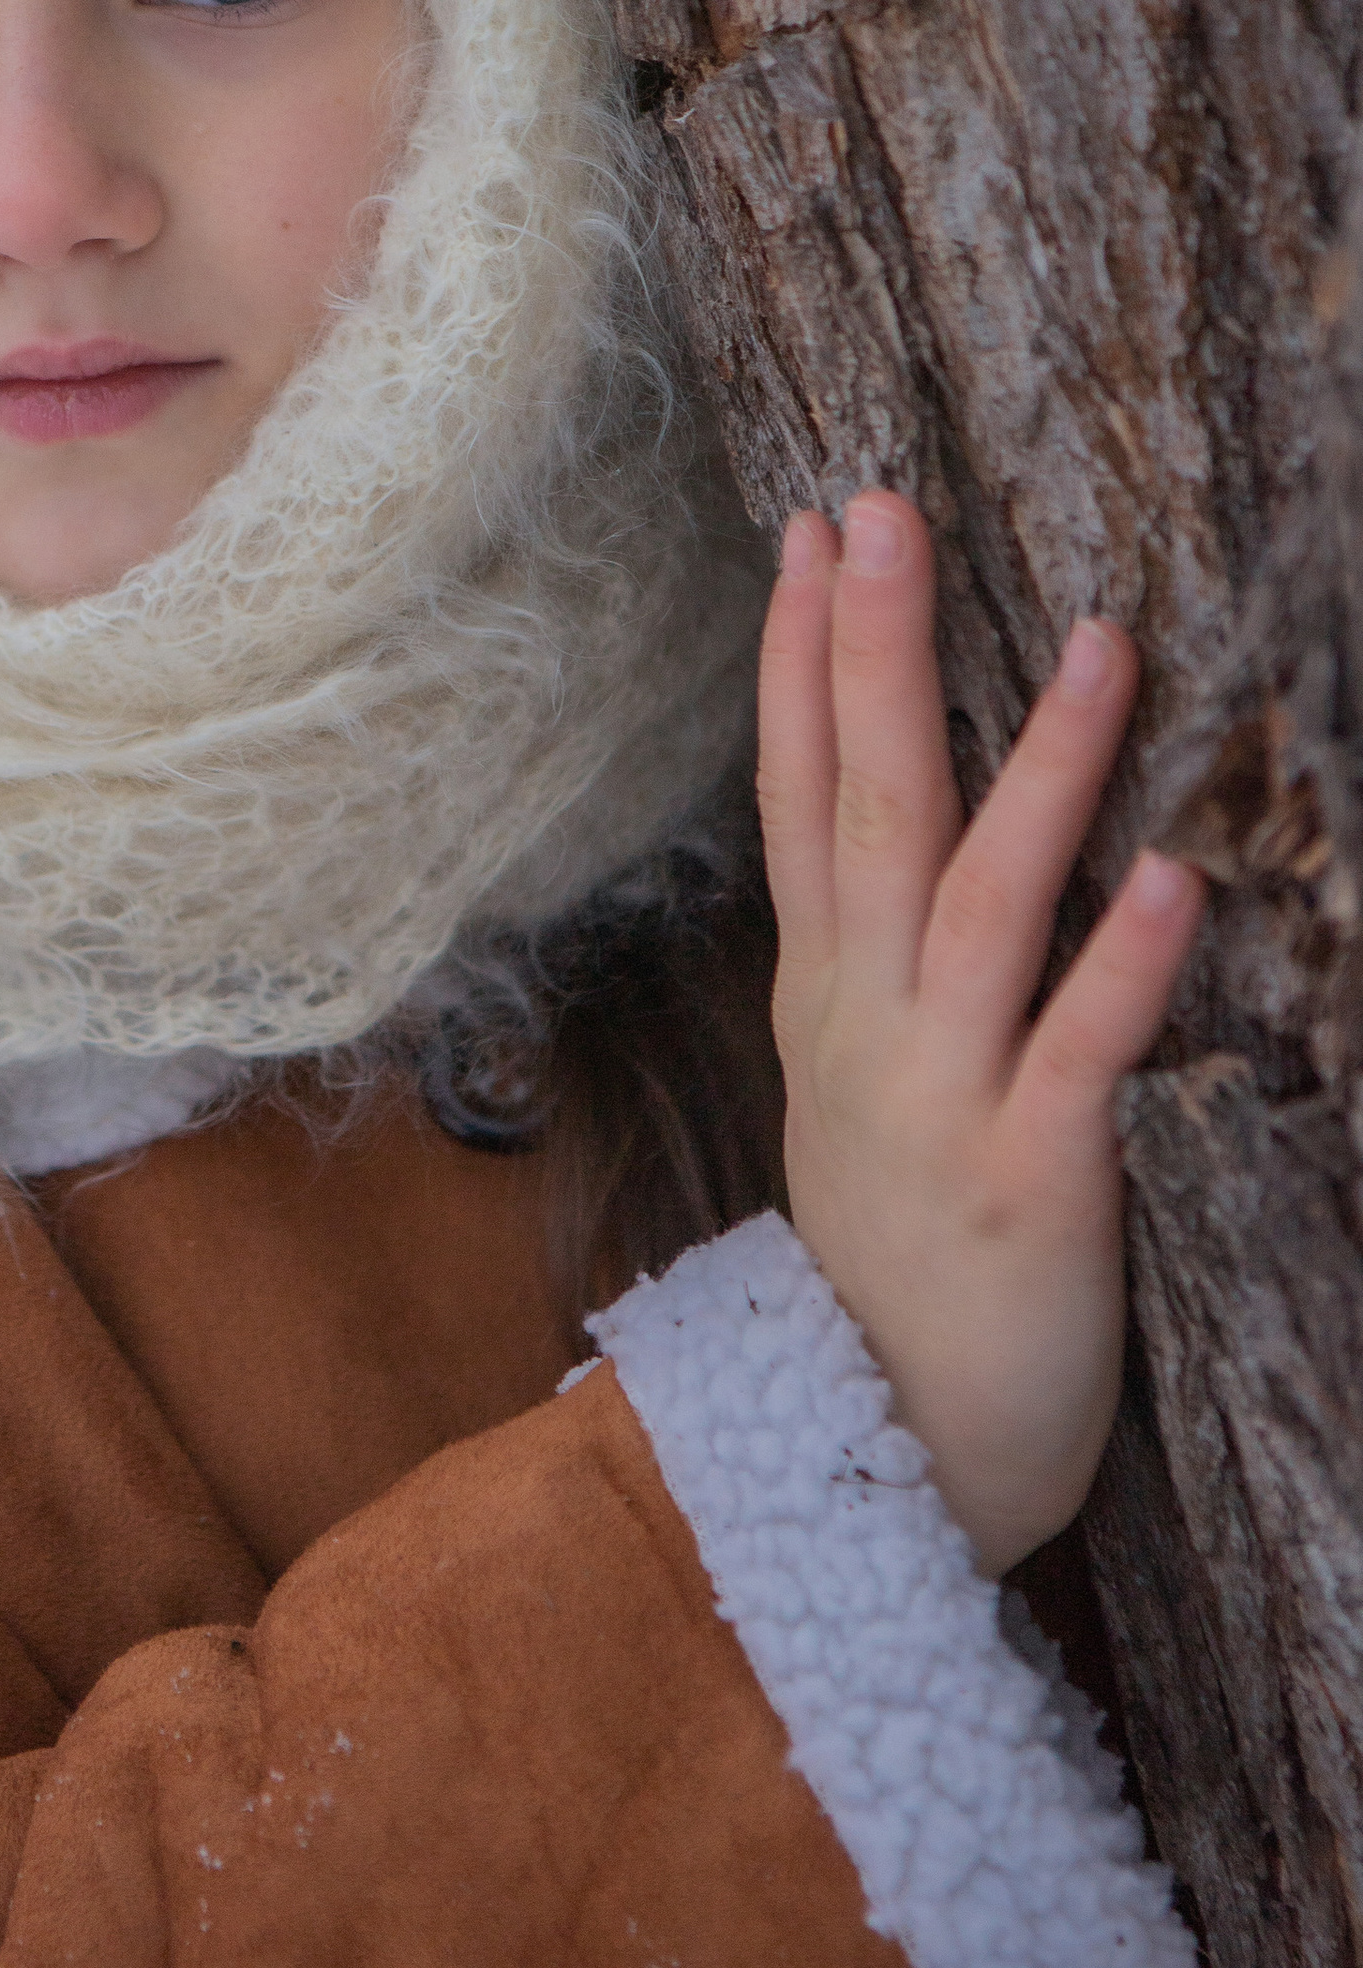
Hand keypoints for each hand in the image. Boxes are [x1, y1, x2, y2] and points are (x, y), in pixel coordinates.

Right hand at [756, 491, 1204, 1577]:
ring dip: (1037, 768)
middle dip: (868, 652)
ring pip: (979, 904)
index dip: (795, 662)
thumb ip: (875, 962)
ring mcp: (940, 1099)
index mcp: (826, 1000)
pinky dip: (1121, 966)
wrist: (888, 1458)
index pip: (797, 797)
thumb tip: (901, 829)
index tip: (806, 527)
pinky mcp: (1031, 1181)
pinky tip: (1172, 877)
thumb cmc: (897, 1262)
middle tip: (877, 508)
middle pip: (863, 811)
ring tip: (1100, 642)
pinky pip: (1081, 1055)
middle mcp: (865, 1027)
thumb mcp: (855, 1089)